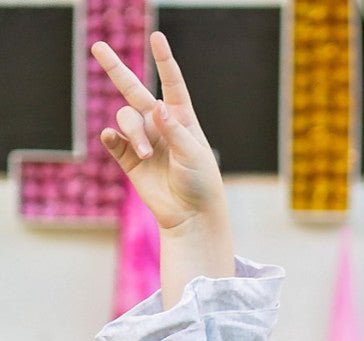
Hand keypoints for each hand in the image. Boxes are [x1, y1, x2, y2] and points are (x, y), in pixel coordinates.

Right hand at [91, 30, 233, 301]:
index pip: (172, 85)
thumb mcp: (193, 155)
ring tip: (147, 155)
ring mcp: (144, 141)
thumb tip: (156, 105)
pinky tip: (114, 140)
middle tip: (98, 46)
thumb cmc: (200, 183)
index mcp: (181, 120)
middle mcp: (160, 126)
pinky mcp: (131, 160)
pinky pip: (115, 142)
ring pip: (126, 120)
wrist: (191, 216)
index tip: (157, 38)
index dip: (164, 61)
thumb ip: (174, 130)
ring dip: (133, 133)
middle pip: (134, 91)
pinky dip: (113, 139)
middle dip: (116, 69)